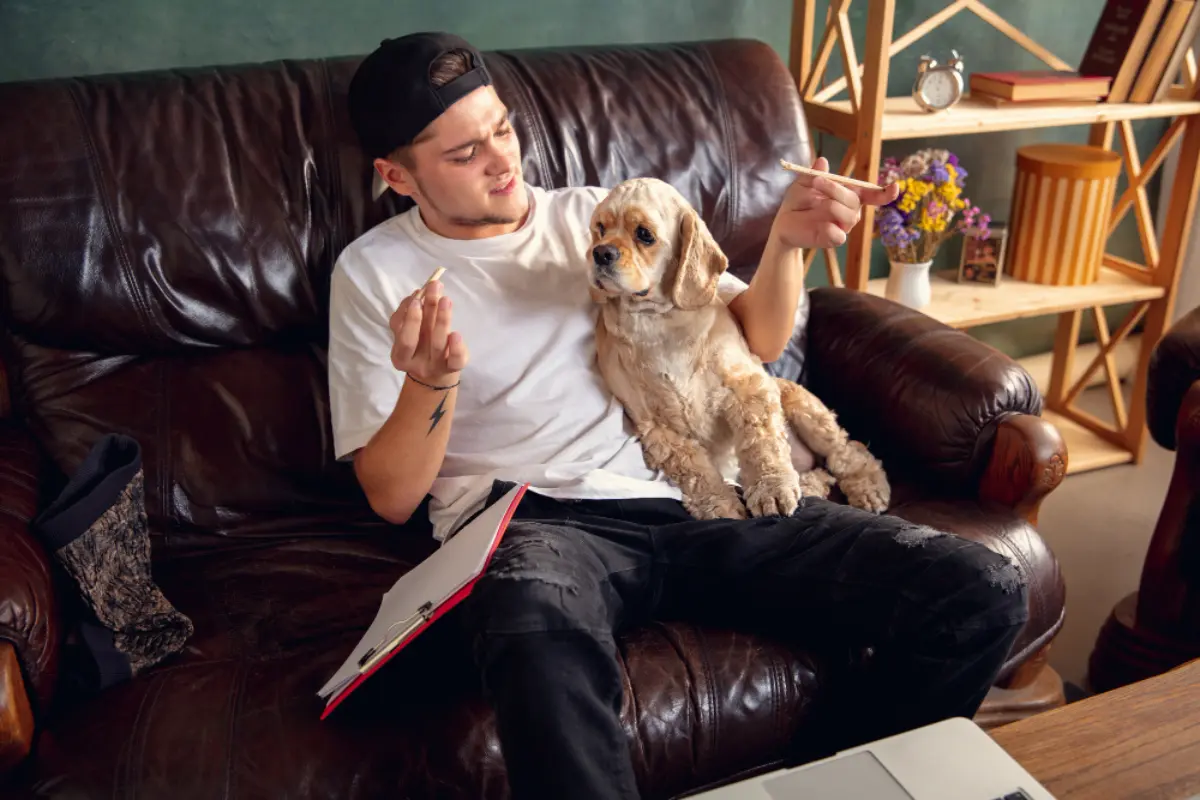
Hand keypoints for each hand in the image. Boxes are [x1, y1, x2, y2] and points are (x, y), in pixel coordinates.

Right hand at [389, 280, 468, 385]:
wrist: (436, 376)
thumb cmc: (423, 346)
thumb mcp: (414, 333)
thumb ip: (412, 315)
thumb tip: (419, 292)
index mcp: (400, 355)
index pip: (399, 335)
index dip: (406, 316)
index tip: (416, 296)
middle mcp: (414, 362)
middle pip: (411, 340)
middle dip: (417, 316)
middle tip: (429, 291)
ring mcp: (434, 366)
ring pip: (436, 344)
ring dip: (441, 319)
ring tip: (445, 299)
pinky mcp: (453, 369)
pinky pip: (455, 361)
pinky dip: (456, 347)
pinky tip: (456, 334)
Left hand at [770, 156, 900, 249]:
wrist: (783, 223)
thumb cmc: (797, 202)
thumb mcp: (803, 184)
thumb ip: (814, 174)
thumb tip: (822, 161)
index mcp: (848, 195)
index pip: (872, 195)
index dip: (885, 193)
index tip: (895, 187)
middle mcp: (850, 211)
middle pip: (855, 200)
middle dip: (836, 188)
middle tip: (816, 181)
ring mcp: (843, 226)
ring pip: (848, 215)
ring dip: (828, 204)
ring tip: (811, 203)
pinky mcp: (834, 240)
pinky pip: (838, 234)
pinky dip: (827, 227)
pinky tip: (816, 224)